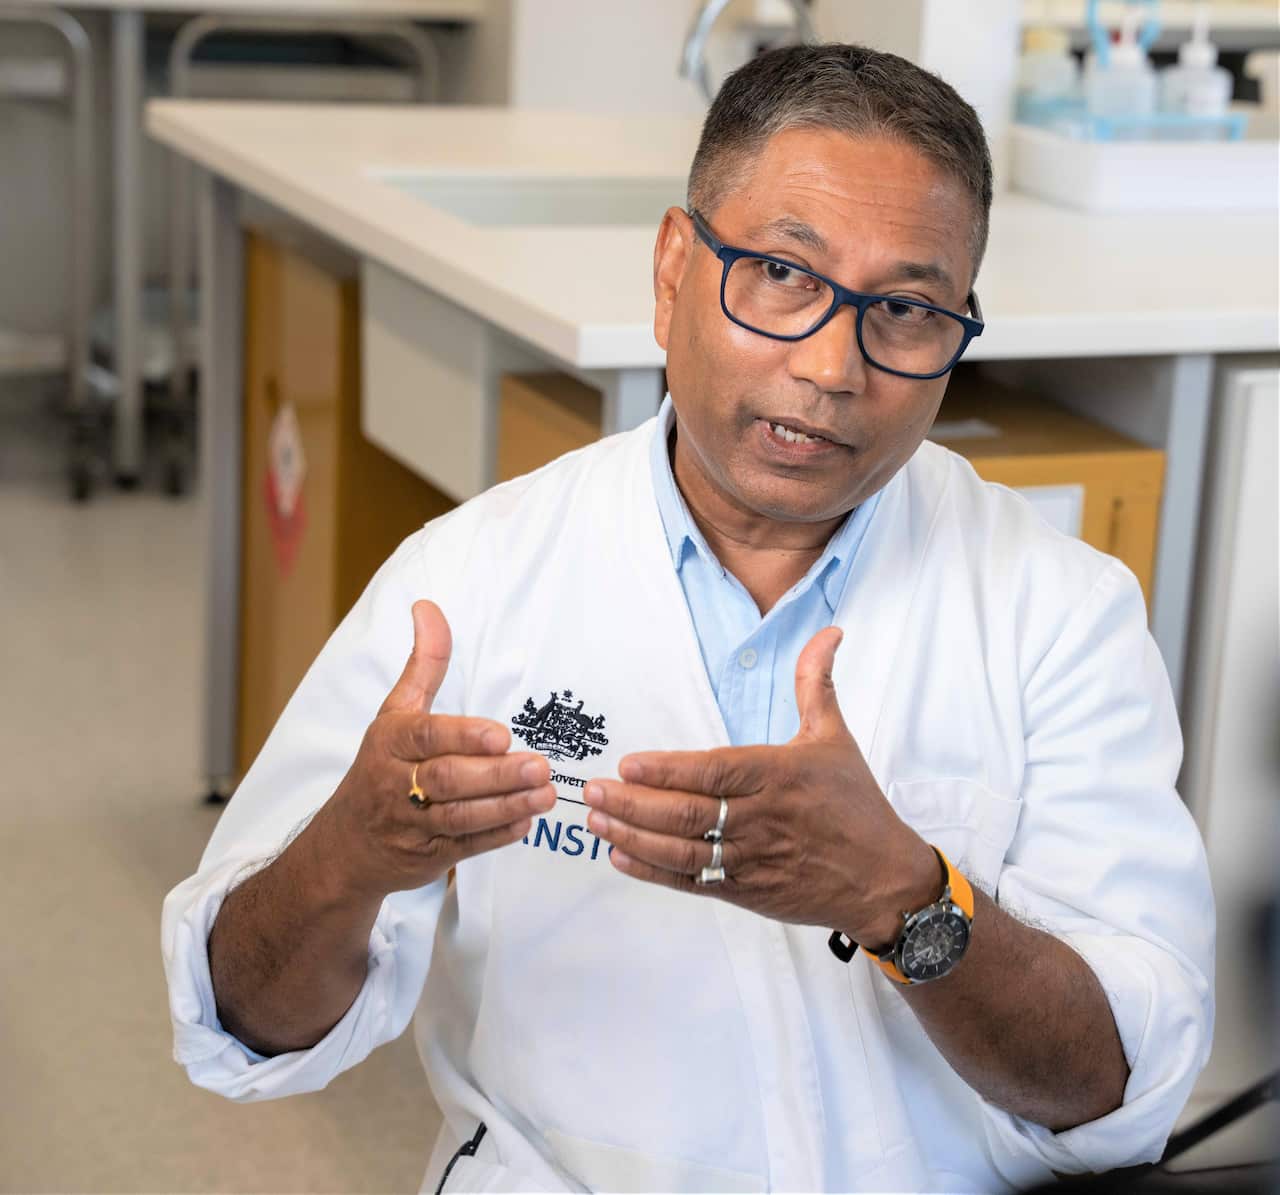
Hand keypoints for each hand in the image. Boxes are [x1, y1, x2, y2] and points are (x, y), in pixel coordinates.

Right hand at [322, 600, 555, 897]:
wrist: (346, 845)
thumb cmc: (380, 766)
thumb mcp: (395, 712)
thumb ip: (424, 664)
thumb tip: (428, 607)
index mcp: (390, 742)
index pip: (426, 737)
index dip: (464, 737)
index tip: (501, 735)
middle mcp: (395, 784)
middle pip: (447, 780)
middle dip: (496, 775)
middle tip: (539, 766)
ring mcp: (410, 824)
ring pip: (459, 816)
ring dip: (505, 806)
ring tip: (545, 793)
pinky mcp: (427, 856)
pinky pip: (464, 847)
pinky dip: (495, 836)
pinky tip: (526, 821)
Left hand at [583, 627, 938, 947]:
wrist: (882, 878)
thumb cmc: (855, 805)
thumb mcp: (835, 738)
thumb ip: (815, 684)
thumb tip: (828, 632)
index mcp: (779, 776)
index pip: (715, 772)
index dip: (669, 772)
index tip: (629, 764)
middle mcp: (762, 819)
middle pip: (688, 814)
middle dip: (634, 804)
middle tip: (592, 792)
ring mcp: (752, 859)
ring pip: (683, 850)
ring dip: (635, 837)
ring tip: (598, 820)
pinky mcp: (746, 892)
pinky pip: (692, 881)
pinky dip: (654, 871)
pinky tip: (621, 855)